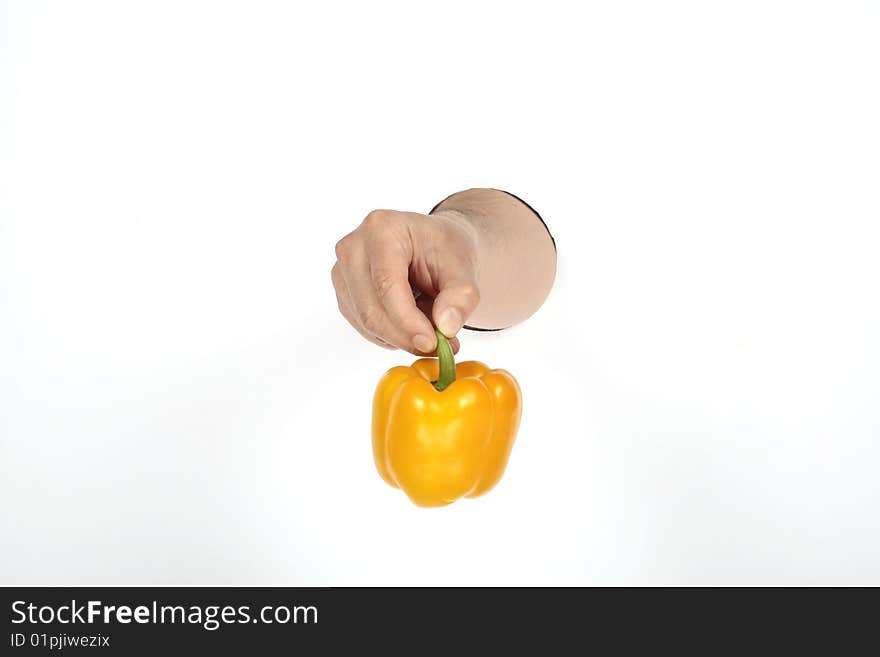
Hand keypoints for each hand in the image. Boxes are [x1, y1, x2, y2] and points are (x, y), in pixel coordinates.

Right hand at [331, 209, 479, 354]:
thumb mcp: (464, 269)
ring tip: (431, 328)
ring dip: (400, 337)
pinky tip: (411, 323)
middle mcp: (353, 246)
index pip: (386, 283)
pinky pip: (363, 327)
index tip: (431, 344)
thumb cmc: (445, 251)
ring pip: (365, 322)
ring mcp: (342, 270)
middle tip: (439, 348)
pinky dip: (390, 335)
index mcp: (382, 228)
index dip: (407, 320)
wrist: (433, 247)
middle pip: (371, 308)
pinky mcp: (343, 292)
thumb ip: (460, 297)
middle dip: (405, 336)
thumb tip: (446, 326)